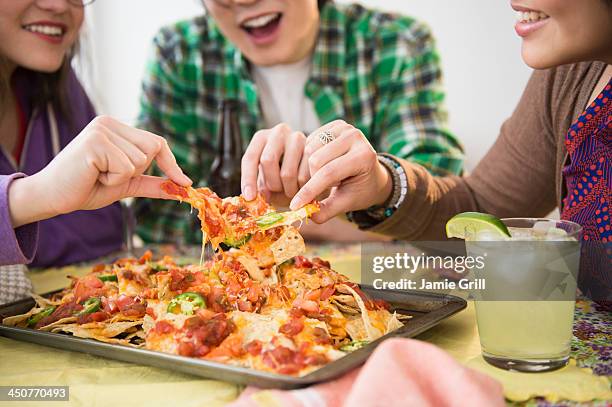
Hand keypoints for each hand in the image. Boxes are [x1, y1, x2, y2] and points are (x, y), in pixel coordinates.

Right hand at [8, 116, 191, 227]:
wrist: (53, 197)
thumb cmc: (86, 188)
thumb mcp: (127, 185)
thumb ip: (152, 183)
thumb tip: (182, 188)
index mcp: (117, 129)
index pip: (157, 143)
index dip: (171, 164)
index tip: (185, 182)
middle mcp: (110, 123)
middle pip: (153, 149)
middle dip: (137, 172)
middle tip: (108, 176)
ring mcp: (102, 130)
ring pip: (140, 161)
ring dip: (122, 178)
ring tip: (98, 176)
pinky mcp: (96, 142)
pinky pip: (126, 168)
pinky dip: (113, 180)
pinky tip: (92, 175)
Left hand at [241, 123, 305, 201]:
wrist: (305, 166)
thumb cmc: (280, 174)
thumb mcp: (266, 178)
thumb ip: (260, 186)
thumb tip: (256, 196)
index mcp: (261, 137)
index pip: (250, 158)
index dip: (248, 179)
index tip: (249, 198)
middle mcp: (279, 132)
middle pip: (268, 160)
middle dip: (271, 183)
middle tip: (276, 193)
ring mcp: (298, 138)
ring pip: (287, 173)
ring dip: (287, 190)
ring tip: (290, 191)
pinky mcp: (314, 149)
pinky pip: (304, 177)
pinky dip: (301, 189)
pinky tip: (301, 188)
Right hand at [288, 120, 392, 222]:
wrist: (370, 172)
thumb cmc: (359, 189)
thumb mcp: (346, 203)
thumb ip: (327, 211)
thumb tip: (307, 215)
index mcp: (364, 156)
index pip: (329, 173)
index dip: (309, 191)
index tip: (294, 206)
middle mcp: (356, 136)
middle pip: (315, 159)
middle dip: (313, 179)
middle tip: (324, 188)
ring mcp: (345, 127)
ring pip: (309, 148)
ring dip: (312, 168)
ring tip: (327, 176)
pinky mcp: (335, 124)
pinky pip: (309, 141)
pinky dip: (310, 157)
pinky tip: (323, 164)